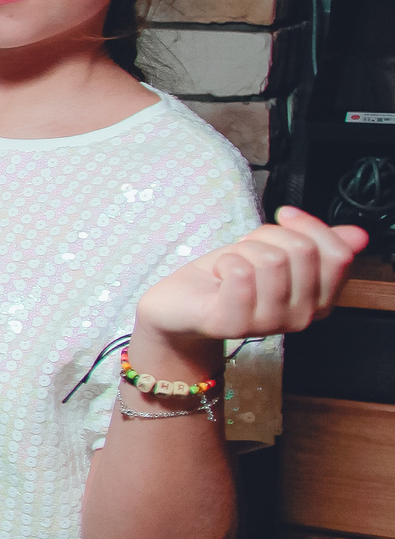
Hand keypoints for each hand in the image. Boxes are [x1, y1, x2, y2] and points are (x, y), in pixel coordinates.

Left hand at [135, 207, 366, 345]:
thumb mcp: (276, 251)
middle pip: (302, 250)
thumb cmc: (227, 277)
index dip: (311, 225)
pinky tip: (218, 275)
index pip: (339, 254)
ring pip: (271, 259)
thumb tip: (357, 235)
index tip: (284, 215)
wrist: (180, 304)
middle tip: (247, 250)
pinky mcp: (233, 323)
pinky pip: (241, 273)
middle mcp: (302, 317)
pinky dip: (224, 261)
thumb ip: (318, 244)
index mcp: (320, 300)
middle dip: (268, 236)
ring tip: (231, 265)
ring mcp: (269, 324)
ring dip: (243, 250)